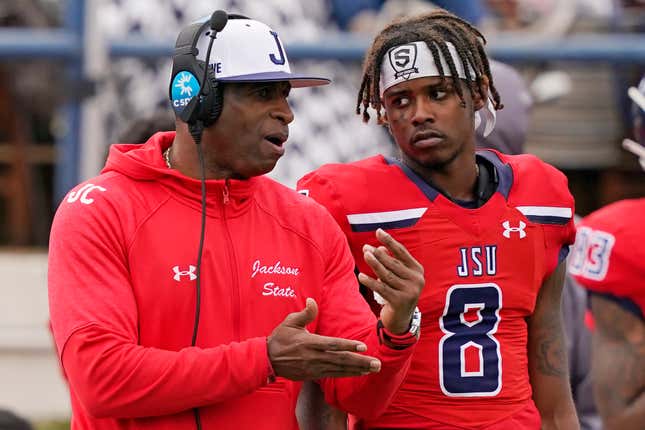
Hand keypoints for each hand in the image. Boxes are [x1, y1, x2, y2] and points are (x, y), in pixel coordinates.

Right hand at [267, 298, 381, 380]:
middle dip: (360, 362)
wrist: (267, 359)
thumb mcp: (290, 322)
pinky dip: (347, 374)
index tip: (363, 346)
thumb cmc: (280, 338)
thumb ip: (304, 313)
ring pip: (340, 369)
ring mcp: (314, 367)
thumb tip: (312, 301)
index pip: (333, 345)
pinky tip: (359, 372)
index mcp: (310, 342)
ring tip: (373, 369)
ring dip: (357, 369)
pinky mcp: (313, 375)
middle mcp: (314, 356)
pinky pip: (333, 374)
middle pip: (341, 360)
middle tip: (377, 363)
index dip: (348, 346)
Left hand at [359, 228, 423, 333]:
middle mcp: (416, 280)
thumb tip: (380, 248)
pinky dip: (370, 282)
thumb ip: (391, 262)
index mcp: (417, 270)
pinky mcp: (400, 302)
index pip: (402, 252)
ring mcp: (409, 292)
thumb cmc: (397, 291)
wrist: (402, 319)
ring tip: (364, 255)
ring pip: (387, 275)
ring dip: (374, 264)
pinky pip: (381, 289)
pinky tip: (361, 276)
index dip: (390, 241)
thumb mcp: (397, 276)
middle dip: (378, 254)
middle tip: (366, 247)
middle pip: (393, 263)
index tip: (378, 231)